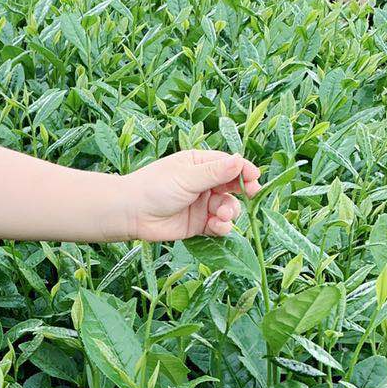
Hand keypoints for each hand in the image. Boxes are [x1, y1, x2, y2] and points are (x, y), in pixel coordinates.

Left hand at [122, 148, 261, 242]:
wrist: (131, 215)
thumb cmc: (154, 188)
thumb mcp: (187, 177)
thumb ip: (215, 173)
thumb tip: (240, 160)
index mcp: (200, 164)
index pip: (230, 164)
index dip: (244, 171)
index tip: (255, 178)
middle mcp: (203, 183)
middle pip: (233, 187)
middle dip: (243, 192)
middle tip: (250, 195)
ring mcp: (202, 204)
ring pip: (228, 207)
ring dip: (230, 211)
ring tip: (222, 215)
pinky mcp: (198, 224)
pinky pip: (218, 225)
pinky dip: (222, 227)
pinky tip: (217, 226)